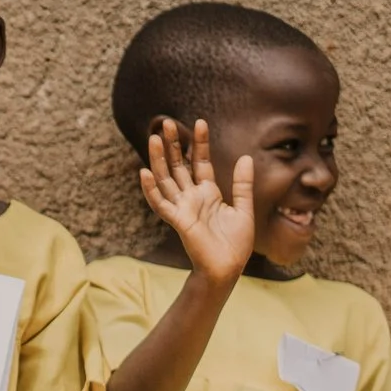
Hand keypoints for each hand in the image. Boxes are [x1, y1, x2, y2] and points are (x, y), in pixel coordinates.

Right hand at [139, 120, 254, 288]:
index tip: (200, 123)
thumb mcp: (244, 208)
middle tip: (166, 123)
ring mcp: (182, 208)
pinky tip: (145, 173)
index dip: (199, 144)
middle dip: (173, 145)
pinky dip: (151, 190)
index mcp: (208, 193)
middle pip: (178, 166)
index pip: (200, 162)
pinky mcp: (177, 221)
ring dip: (159, 160)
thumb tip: (245, 157)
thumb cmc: (236, 243)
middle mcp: (192, 198)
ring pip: (166, 180)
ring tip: (155, 139)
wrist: (228, 267)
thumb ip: (242, 184)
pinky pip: (161, 203)